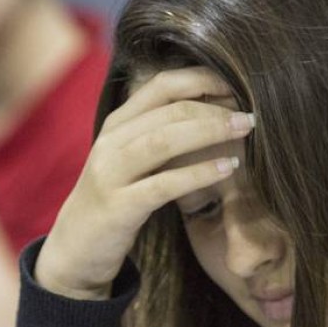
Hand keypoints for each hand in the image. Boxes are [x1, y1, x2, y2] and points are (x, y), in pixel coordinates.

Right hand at [35, 68, 253, 299]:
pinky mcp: (119, 206)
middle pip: (169, 110)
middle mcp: (109, 142)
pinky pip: (164, 184)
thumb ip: (160, 132)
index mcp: (115, 124)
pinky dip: (200, 173)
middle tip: (250, 115)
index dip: (203, 79)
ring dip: (210, 131)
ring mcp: (110, 174)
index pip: (162, 85)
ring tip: (244, 131)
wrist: (77, 247)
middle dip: (215, 108)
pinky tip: (228, 168)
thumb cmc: (116, 199)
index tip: (239, 85)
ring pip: (164, 140)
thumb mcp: (132, 158)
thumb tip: (215, 108)